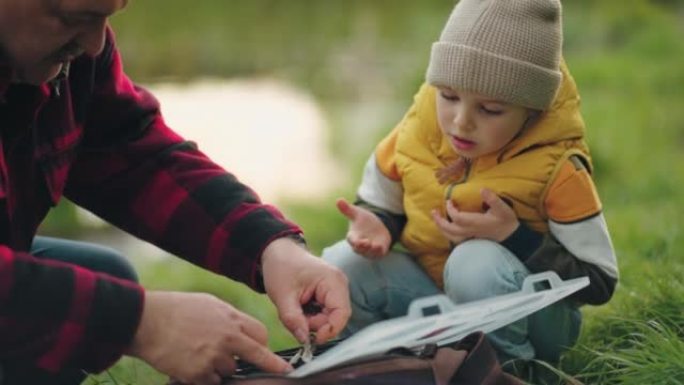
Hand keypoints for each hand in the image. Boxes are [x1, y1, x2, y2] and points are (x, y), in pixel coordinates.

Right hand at [127, 291, 290, 384]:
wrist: (147, 322)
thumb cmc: (177, 310)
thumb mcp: (210, 304)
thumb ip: (230, 318)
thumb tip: (243, 332)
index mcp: (231, 319)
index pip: (260, 334)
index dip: (263, 343)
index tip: (267, 350)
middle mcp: (227, 339)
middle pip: (257, 356)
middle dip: (271, 364)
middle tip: (283, 370)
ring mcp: (213, 358)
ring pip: (230, 370)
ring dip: (222, 367)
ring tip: (201, 353)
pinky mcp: (198, 374)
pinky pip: (211, 380)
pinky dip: (204, 376)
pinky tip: (191, 362)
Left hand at [261, 237, 349, 343]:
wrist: (277, 253)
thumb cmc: (281, 267)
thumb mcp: (282, 295)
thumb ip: (293, 320)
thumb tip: (304, 340)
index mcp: (333, 281)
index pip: (341, 314)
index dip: (329, 330)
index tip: (312, 340)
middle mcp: (339, 285)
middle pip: (336, 318)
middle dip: (316, 325)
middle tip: (296, 320)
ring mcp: (336, 289)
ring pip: (330, 318)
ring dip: (312, 321)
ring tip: (295, 309)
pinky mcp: (330, 294)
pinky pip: (325, 313)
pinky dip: (312, 316)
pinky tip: (300, 307)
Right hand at [336, 198, 390, 258]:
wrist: (377, 226)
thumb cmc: (364, 221)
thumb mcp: (357, 214)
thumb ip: (348, 209)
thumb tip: (339, 200)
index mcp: (353, 237)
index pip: (352, 240)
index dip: (354, 241)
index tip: (357, 240)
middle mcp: (360, 245)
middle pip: (359, 249)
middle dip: (362, 247)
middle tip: (365, 243)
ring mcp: (369, 250)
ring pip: (368, 253)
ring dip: (371, 250)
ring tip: (374, 246)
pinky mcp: (378, 252)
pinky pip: (378, 255)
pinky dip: (379, 252)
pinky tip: (380, 247)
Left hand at [431, 188, 518, 242]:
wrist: (510, 236)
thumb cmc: (506, 221)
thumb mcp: (502, 208)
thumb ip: (492, 199)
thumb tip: (482, 189)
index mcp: (476, 223)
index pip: (457, 218)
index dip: (451, 210)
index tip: (449, 201)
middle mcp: (470, 231)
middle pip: (449, 229)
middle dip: (439, 220)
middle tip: (433, 211)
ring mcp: (470, 236)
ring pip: (451, 236)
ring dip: (441, 228)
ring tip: (436, 219)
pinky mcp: (471, 239)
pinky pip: (455, 239)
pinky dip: (448, 234)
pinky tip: (446, 228)